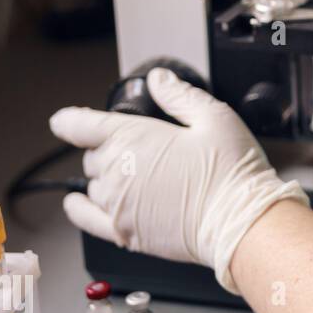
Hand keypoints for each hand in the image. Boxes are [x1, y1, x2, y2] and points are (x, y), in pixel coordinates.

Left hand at [49, 68, 308, 293]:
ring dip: (109, 177)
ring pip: (94, 184)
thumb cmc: (232, 172)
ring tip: (141, 177)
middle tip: (145, 151)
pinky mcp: (124, 231)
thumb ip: (180, 96)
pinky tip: (78, 203)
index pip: (78, 124)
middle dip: (110, 150)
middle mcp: (116, 171)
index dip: (72, 120)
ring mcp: (117, 204)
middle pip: (93, 155)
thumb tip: (159, 80)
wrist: (241, 222)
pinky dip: (79, 208)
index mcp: (131, 137)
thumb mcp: (215, 118)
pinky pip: (86, 218)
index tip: (70, 121)